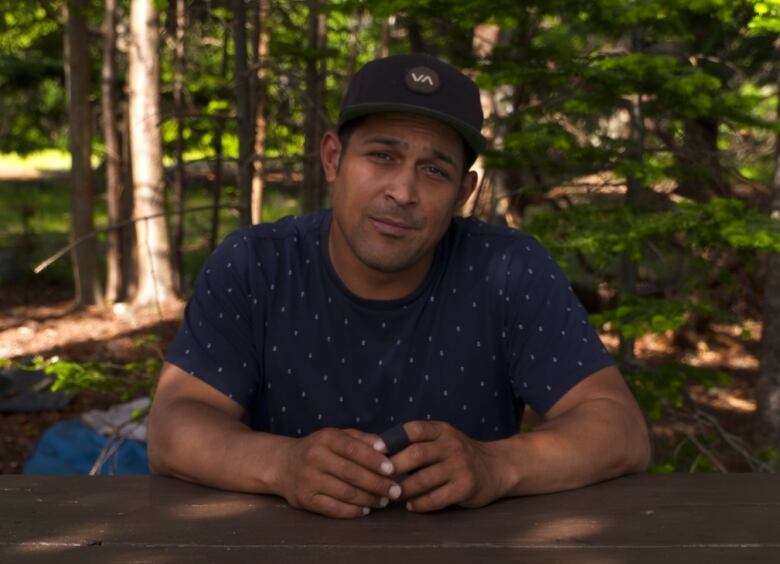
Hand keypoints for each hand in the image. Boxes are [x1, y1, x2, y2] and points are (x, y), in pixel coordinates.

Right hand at [275, 428, 401, 518]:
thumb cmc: (319, 449)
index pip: (354, 449)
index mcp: (326, 438)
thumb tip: (386, 447)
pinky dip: (353, 511)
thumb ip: (362, 439)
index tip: (392, 470)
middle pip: (352, 474)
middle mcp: (315, 457)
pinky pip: (334, 509)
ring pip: (346, 493)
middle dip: (378, 484)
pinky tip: (366, 510)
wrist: (283, 464)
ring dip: (369, 499)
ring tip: (384, 500)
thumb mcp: (337, 436)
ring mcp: (308, 479)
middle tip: (396, 491)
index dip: (374, 460)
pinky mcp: (305, 499)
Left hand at [386, 421, 507, 512]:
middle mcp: (452, 445)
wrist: (496, 467)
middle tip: (378, 478)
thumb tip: (379, 452)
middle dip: (394, 467)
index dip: (393, 439)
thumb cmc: (458, 454)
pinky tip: (412, 506)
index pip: (414, 430)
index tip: (375, 450)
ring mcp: (460, 466)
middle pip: (417, 454)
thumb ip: (418, 442)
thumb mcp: (442, 439)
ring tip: (392, 494)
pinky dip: (421, 504)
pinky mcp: (466, 487)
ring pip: (424, 479)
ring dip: (404, 489)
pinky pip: (437, 498)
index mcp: (442, 431)